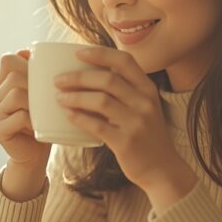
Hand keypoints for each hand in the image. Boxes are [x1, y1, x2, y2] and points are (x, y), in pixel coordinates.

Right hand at [0, 49, 51, 196]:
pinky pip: (19, 116)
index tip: (39, 77)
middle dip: (35, 85)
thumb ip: (36, 72)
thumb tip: (27, 50)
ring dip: (36, 104)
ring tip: (45, 113)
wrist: (36, 152)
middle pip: (14, 77)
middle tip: (49, 99)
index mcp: (3, 84)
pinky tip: (39, 127)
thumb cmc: (44, 120)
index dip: (24, 63)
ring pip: (17, 95)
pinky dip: (33, 121)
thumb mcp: (43, 93)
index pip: (7, 60)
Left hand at [54, 47, 194, 201]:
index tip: (78, 52)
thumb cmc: (146, 135)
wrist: (162, 169)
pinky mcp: (126, 142)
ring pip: (100, 101)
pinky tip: (68, 114)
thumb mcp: (143, 107)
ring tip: (59, 97)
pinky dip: (79, 118)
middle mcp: (145, 102)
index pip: (124, 61)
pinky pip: (97, 126)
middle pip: (107, 80)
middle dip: (78, 77)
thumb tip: (89, 75)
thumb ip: (124, 91)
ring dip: (75, 97)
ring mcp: (136, 122)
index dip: (100, 53)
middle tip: (59, 80)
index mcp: (148, 89)